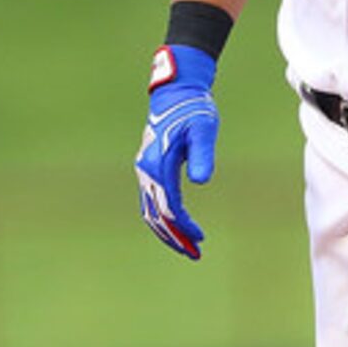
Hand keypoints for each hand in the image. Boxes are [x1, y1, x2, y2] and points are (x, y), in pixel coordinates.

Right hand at [136, 44, 218, 260]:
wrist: (175, 92)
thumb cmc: (193, 110)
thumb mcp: (203, 130)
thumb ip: (201, 155)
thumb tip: (201, 181)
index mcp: (157, 165)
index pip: (169, 206)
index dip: (184, 226)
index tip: (200, 239)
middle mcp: (145, 171)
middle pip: (156, 215)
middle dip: (174, 237)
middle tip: (194, 254)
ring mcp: (144, 170)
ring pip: (150, 211)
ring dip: (167, 231)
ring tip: (187, 247)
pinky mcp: (148, 169)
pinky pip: (151, 201)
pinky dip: (163, 218)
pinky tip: (177, 226)